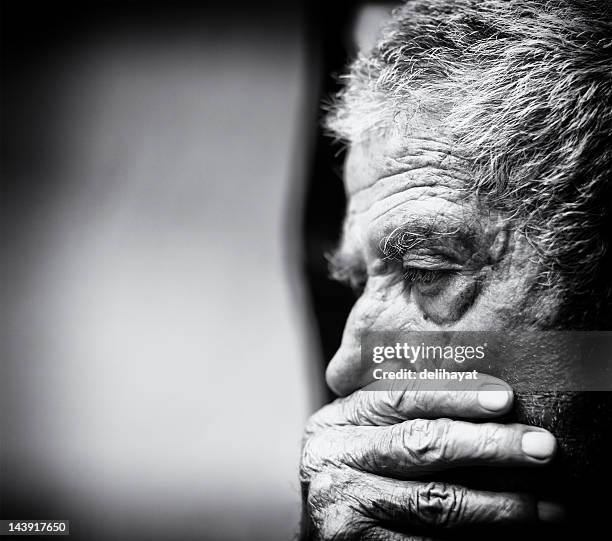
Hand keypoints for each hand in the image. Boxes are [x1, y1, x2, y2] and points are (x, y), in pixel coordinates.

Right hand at [300, 375, 562, 539]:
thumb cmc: (355, 472)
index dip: (455, 396)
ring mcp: (343, 506)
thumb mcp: (363, 434)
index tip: (505, 398)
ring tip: (545, 505)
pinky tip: (511, 535)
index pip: (400, 398)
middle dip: (489, 445)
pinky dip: (476, 539)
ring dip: (499, 505)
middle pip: (421, 445)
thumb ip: (399, 413)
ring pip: (434, 501)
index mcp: (337, 420)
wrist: (323, 525)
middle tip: (541, 447)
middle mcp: (333, 459)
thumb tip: (482, 395)